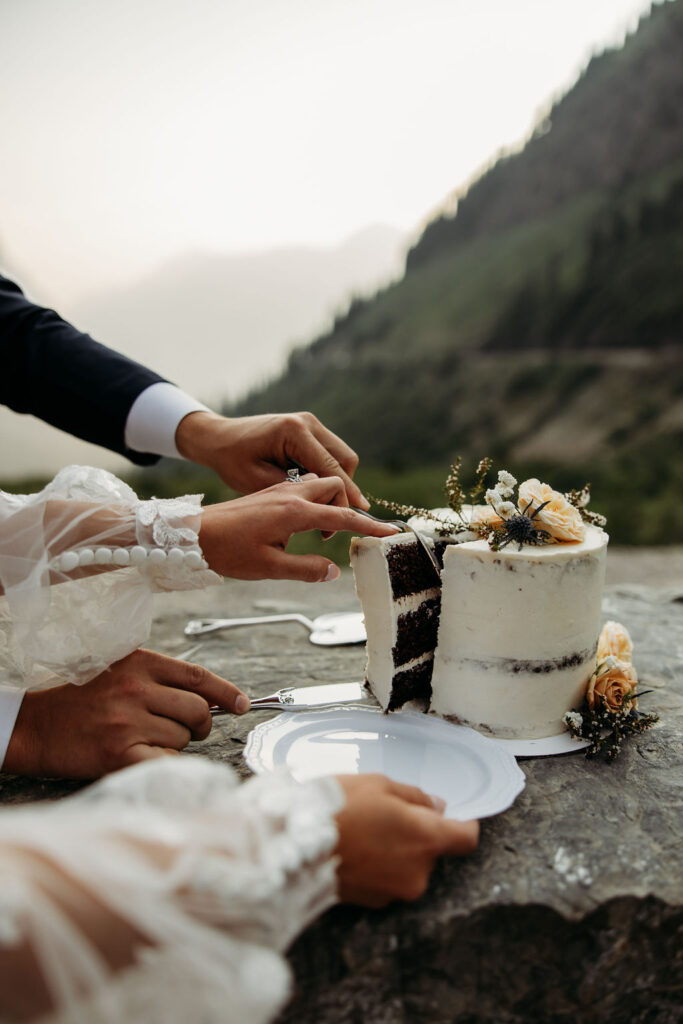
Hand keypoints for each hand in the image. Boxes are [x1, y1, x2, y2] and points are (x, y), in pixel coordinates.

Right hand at [4, 649, 249, 778]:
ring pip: (183, 738)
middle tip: (185, 730)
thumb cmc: (86, 701)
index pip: (197, 676)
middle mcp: (135, 688)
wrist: (38, 727)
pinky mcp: (119, 754)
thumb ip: (163, 680)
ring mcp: (127, 722)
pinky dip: (167, 764)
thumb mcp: (122, 673)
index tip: (241, 705)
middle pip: (197, 710)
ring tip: (145, 739)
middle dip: (199, 725)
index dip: (226, 692)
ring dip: (174, 745)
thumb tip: (214, 699)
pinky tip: (148, 758)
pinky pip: (167, 762)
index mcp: (139, 663)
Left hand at [175, 410, 369, 508]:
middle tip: (331, 524)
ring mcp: (309, 423)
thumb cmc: (231, 463)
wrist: (216, 438)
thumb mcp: (259, 486)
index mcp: (294, 434)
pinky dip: (328, 476)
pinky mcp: (307, 429)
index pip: (333, 472)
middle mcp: (306, 424)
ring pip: (341, 458)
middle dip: (345, 493)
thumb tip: (328, 538)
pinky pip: (329, 455)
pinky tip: (315, 497)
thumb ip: (294, 497)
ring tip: (321, 512)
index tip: (366, 522)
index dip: (350, 500)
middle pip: (345, 462)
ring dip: (338, 485)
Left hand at [199, 475, 398, 582]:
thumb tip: (335, 572)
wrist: (193, 533)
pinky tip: (307, 520)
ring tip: (324, 531)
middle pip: (337, 486)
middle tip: (344, 534)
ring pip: (321, 481)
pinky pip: (306, 484)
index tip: (392, 533)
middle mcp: (292, 492)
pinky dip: (317, 498)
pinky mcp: (273, 489)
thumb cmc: (228, 550)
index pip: (343, 517)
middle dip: (349, 505)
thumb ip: (306, 569)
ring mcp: (282, 488)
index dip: (370, 526)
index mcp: (294, 511)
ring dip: (332, 501)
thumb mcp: (268, 567)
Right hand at [334, 775, 478, 906]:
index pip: (465, 839)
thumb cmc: (337, 806)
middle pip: (431, 852)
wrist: (292, 844)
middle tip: (385, 813)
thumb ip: (415, 797)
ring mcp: (394, 892)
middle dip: (416, 833)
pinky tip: (354, 848)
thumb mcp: (379, 784)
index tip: (457, 815)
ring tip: (363, 830)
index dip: (465, 824)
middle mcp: (417, 873)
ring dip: (395, 850)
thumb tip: (437, 808)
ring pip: (407, 866)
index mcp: (425, 840)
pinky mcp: (372, 902)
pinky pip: (386, 880)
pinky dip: (377, 865)